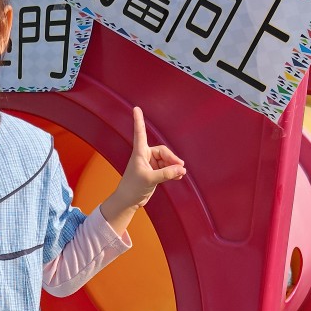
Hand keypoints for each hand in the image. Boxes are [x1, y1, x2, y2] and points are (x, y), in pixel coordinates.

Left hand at [98, 107, 185, 236]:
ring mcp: (150, 164)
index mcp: (139, 153)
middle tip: (180, 168)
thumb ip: (166, 174)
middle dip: (172, 159)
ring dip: (174, 167)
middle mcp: (145, 156)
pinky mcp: (154, 173)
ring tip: (180, 174)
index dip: (139, 120)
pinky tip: (179, 176)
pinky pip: (167, 168)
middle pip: (163, 152)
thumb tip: (181, 169)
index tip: (136, 108)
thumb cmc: (132, 188)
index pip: (140, 133)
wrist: (128, 201)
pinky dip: (173, 171)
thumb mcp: (150, 179)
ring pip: (167, 161)